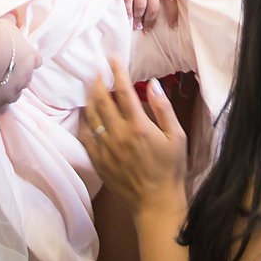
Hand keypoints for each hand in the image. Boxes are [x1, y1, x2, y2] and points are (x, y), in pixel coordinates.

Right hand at [0, 13, 40, 113]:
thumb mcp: (7, 23)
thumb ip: (11, 22)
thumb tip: (12, 16)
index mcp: (31, 58)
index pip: (37, 61)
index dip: (30, 61)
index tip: (22, 59)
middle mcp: (26, 76)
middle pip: (27, 80)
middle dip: (18, 77)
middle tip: (5, 71)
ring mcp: (14, 91)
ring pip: (16, 95)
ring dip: (8, 91)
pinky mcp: (0, 102)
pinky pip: (2, 109)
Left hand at [81, 56, 187, 215]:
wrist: (156, 203)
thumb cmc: (170, 169)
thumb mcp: (176, 137)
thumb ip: (163, 109)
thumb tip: (153, 84)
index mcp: (139, 126)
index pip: (123, 91)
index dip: (117, 71)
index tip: (112, 57)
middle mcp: (118, 134)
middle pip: (101, 100)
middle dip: (98, 81)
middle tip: (97, 70)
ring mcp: (105, 149)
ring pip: (91, 116)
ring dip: (89, 98)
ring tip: (90, 87)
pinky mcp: (98, 161)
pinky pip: (85, 137)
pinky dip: (83, 122)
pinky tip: (85, 115)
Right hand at [113, 0, 178, 32]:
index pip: (170, 0)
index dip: (172, 15)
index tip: (172, 26)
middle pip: (154, 8)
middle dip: (151, 21)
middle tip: (149, 29)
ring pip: (139, 6)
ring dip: (139, 18)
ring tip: (137, 26)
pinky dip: (126, 9)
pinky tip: (127, 16)